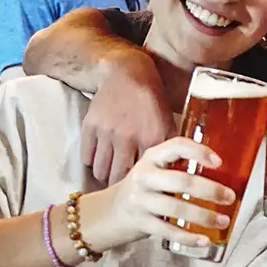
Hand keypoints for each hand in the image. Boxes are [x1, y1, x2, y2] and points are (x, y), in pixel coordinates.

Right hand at [82, 49, 175, 185]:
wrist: (128, 73)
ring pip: (101, 172)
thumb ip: (172, 150)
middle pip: (118, 179)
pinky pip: (87, 158)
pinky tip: (102, 160)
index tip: (144, 193)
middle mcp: (128, 137)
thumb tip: (180, 175)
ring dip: (106, 177)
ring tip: (112, 176)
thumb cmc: (152, 102)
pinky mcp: (90, 126)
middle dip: (121, 187)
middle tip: (124, 189)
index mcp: (152, 138)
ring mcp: (106, 132)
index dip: (144, 188)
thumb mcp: (168, 123)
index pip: (146, 177)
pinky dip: (93, 163)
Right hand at [82, 137, 235, 251]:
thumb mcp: (156, 170)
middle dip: (210, 190)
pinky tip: (204, 239)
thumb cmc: (143, 189)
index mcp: (152, 158)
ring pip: (177, 208)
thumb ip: (180, 168)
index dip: (199, 152)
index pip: (176, 146)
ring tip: (223, 220)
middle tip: (229, 196)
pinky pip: (168, 231)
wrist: (107, 212)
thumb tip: (223, 174)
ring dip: (204, 216)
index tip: (219, 162)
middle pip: (182, 181)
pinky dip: (189, 237)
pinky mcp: (140, 222)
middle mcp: (145, 176)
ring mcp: (140, 200)